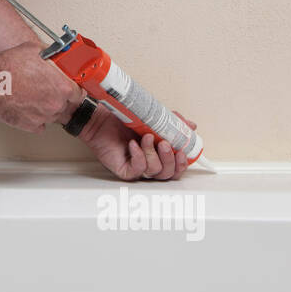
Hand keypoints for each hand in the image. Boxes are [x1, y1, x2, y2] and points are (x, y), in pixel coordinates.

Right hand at [0, 40, 81, 132]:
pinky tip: (29, 108)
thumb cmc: (10, 65)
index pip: (79, 93)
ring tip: (34, 98)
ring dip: (47, 109)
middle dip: (59, 99)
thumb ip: (53, 56)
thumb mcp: (37, 50)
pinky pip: (40, 125)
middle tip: (47, 91)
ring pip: (53, 116)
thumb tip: (58, 56)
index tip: (68, 88)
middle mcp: (55, 104)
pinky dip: (36, 119)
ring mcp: (43, 117)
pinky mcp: (30, 125)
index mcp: (62, 87)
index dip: (72, 89)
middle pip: (66, 106)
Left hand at [80, 107, 197, 180]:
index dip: (183, 162)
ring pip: (155, 171)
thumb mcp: (153, 117)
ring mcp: (137, 167)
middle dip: (170, 159)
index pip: (176, 166)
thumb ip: (173, 122)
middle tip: (165, 143)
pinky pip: (138, 170)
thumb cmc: (122, 118)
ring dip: (153, 154)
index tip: (184, 151)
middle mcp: (149, 162)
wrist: (99, 117)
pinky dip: (139, 156)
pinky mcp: (125, 170)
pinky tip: (133, 144)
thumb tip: (191, 126)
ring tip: (145, 137)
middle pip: (169, 173)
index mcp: (159, 153)